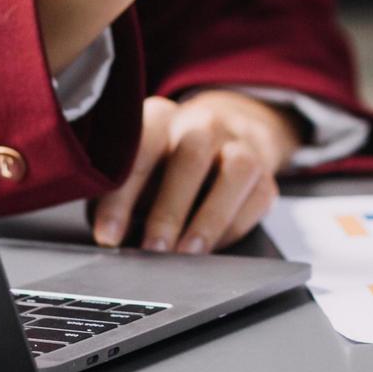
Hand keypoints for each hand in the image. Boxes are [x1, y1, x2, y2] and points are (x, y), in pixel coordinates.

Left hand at [91, 92, 301, 252]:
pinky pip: (257, 198)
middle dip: (169, 210)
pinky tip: (209, 250)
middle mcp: (202, 124)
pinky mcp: (265, 175)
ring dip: (209, 218)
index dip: (121, 196)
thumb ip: (116, 195)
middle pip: (190, 157)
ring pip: (235, 172)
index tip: (108, 236)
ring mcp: (239, 146)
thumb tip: (107, 236)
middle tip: (152, 249)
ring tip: (187, 254)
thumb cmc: (164, 165)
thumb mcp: (133, 170)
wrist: (224, 141)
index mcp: (161, 117)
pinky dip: (232, 228)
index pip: (140, 148)